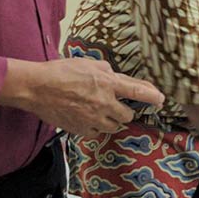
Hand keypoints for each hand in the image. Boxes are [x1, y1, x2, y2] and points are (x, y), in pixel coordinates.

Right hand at [0, 57, 164, 136]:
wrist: (37, 88)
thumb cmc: (60, 72)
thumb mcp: (88, 64)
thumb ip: (107, 71)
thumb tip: (116, 76)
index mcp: (108, 83)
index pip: (139, 92)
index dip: (153, 97)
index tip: (161, 100)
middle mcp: (104, 103)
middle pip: (128, 115)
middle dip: (125, 112)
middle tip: (117, 106)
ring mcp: (93, 118)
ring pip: (114, 127)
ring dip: (111, 121)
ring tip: (100, 112)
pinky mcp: (82, 129)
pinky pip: (97, 133)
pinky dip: (96, 128)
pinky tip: (88, 119)